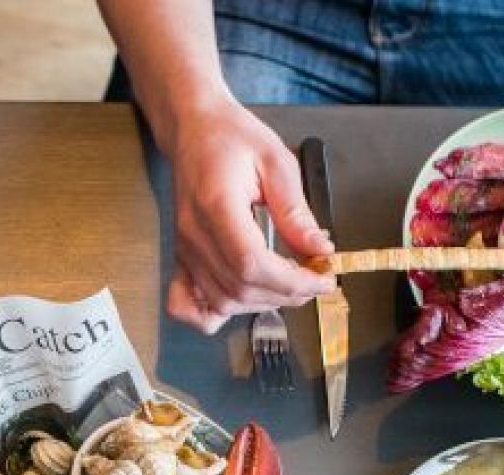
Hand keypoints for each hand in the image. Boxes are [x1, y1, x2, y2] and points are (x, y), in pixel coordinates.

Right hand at [164, 101, 335, 333]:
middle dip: (286, 294)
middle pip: (239, 288)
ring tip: (291, 285)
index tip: (323, 277)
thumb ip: (296, 211)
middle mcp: (194, 235)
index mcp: (216, 206)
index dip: (291, 281)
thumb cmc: (232, 138)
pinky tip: (240, 303)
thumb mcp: (276, 162)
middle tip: (316, 280)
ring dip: (262, 303)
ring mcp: (184, 249)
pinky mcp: (181, 256)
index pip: (252, 264)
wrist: (193, 129)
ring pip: (222, 300)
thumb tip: (320, 249)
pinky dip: (211, 315)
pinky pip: (185, 303)